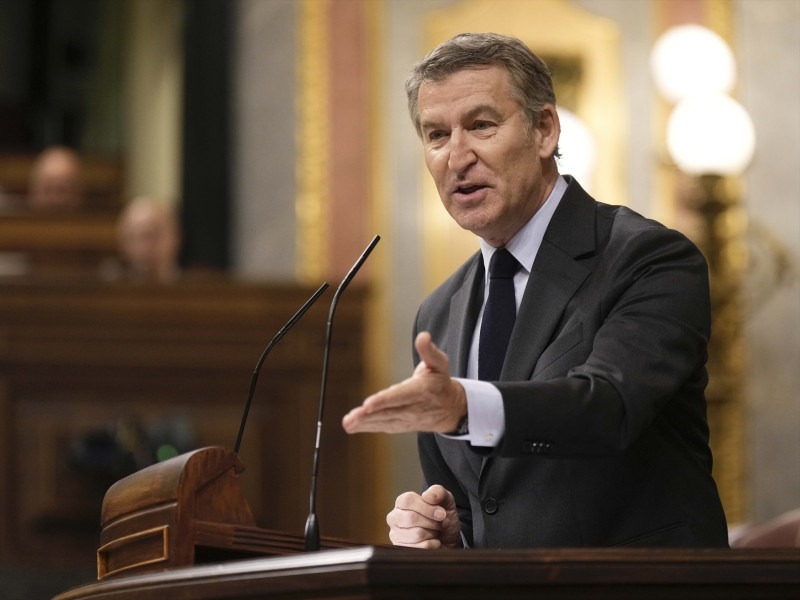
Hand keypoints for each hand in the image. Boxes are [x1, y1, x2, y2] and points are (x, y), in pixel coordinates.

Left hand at [342, 332, 465, 433]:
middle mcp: (412, 408)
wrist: (450, 408)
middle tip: (350, 418)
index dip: (383, 400)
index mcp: (421, 391)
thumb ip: (429, 350)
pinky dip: (367, 428)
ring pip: (383, 421)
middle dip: (367, 416)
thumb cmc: (440, 382)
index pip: (400, 396)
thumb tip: (423, 336)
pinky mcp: (400, 425)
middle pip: (388, 412)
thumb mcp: (439, 363)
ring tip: (348, 423)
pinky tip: (353, 426)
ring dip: (363, 423)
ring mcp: (406, 419)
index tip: (367, 404)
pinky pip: (382, 427)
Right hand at [386, 485, 461, 547]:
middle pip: (411, 518)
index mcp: (402, 502)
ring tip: (434, 532)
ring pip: (417, 534)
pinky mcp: (402, 550)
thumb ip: (438, 492)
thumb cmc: (443, 518)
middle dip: (432, 522)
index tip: (441, 513)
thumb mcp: (446, 501)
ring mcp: (396, 535)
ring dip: (433, 533)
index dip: (427, 507)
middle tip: (439, 523)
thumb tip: (427, 495)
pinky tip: (432, 541)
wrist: (449, 540)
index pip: (408, 500)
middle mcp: (395, 518)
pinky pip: (421, 548)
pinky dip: (433, 545)